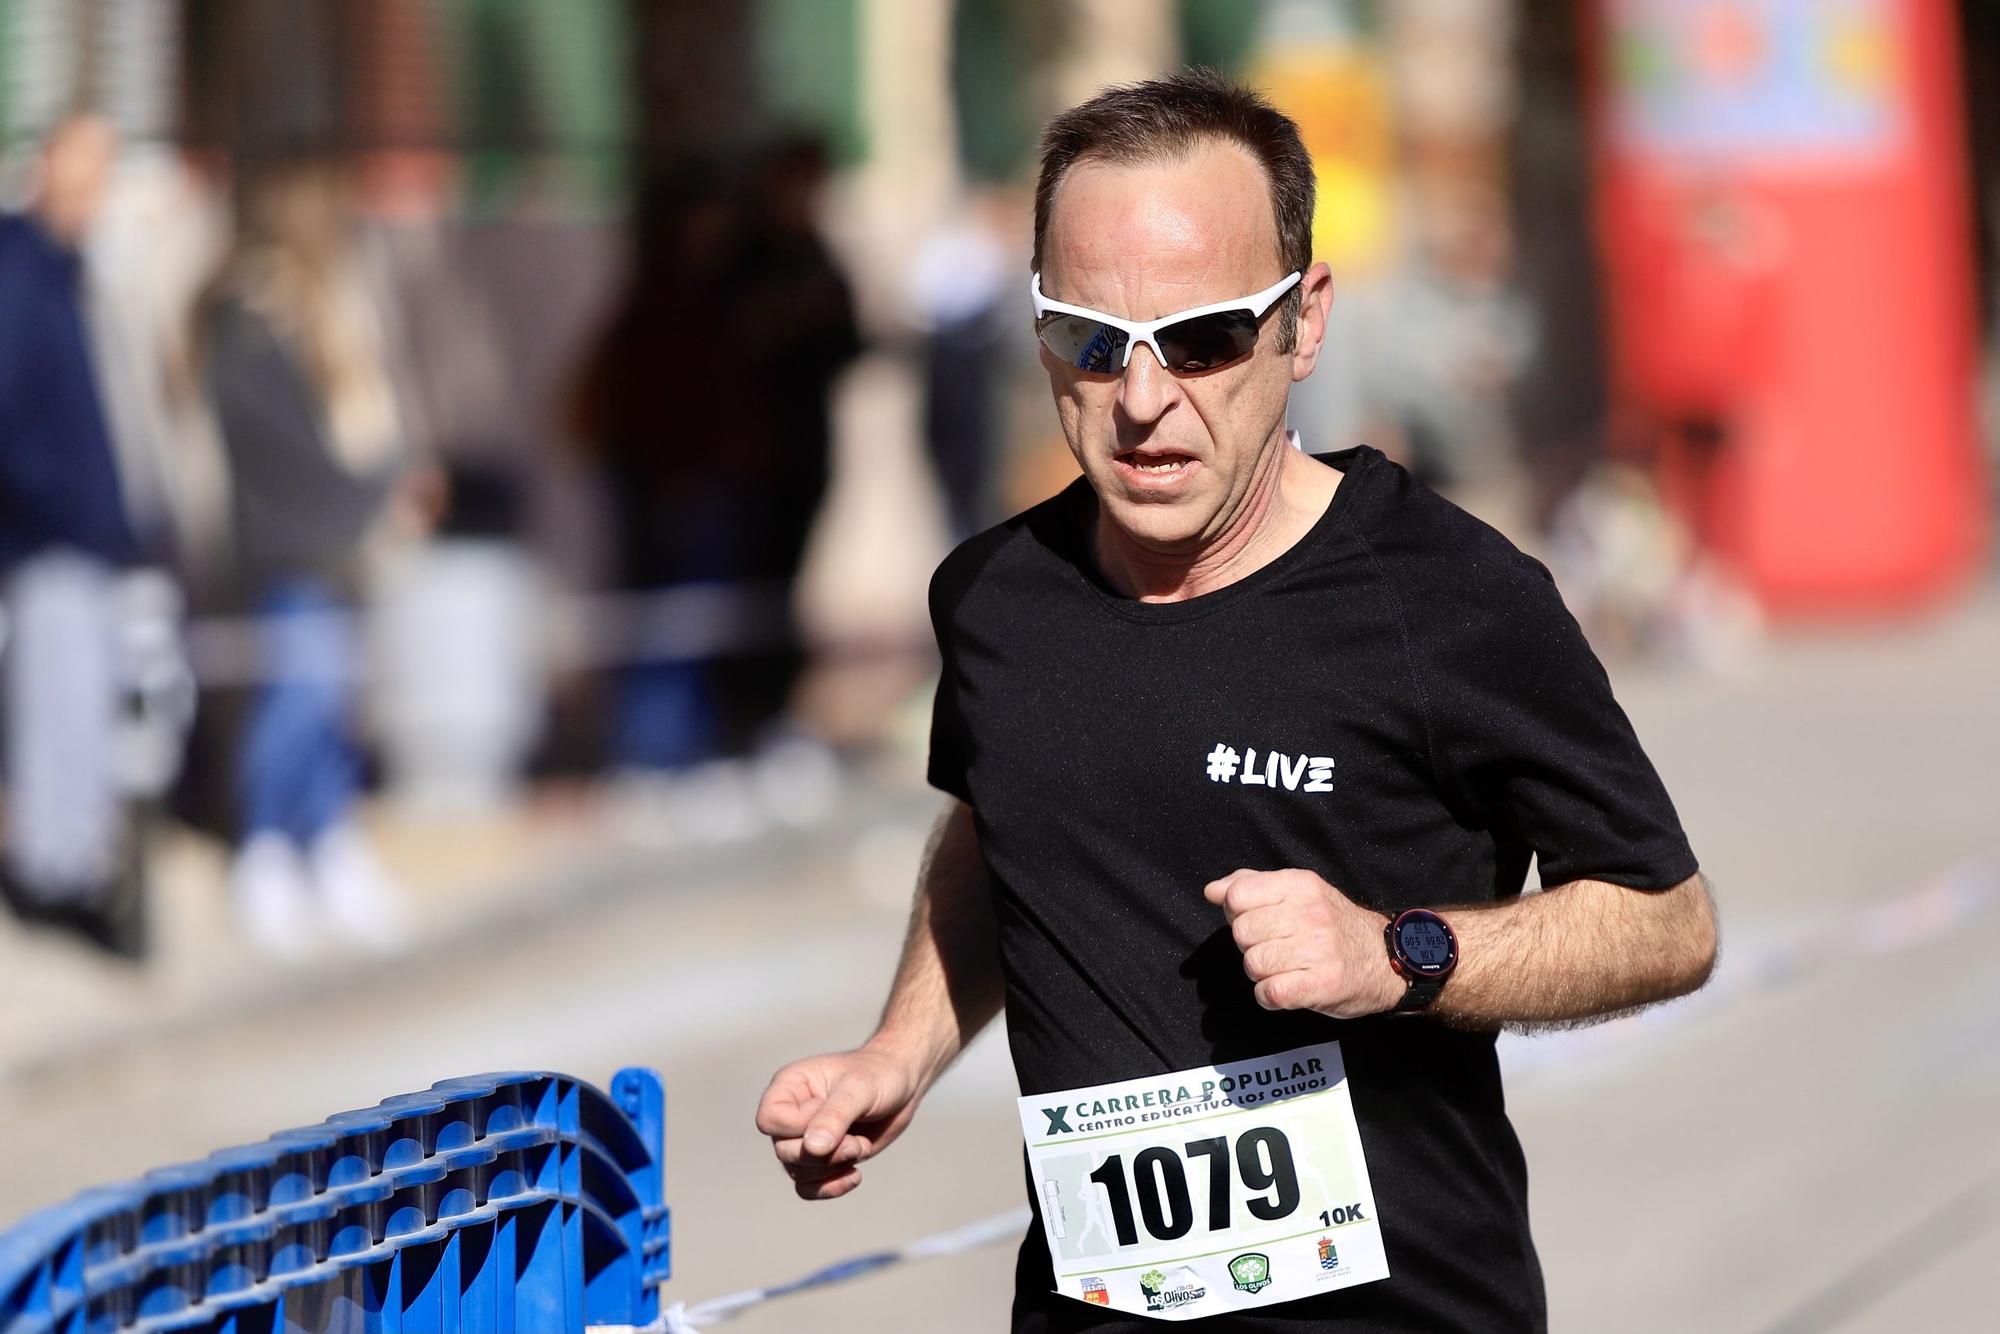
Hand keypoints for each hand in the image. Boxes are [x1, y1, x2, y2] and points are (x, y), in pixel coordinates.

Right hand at [755, 1045, 925, 1199]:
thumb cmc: (878, 1074)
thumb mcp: (859, 1089)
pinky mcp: (821, 1159)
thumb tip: (812, 1148)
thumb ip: (834, 1116)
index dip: (799, 1128)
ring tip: (861, 1146)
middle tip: (856, 1142)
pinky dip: (830, 1187)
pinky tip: (855, 1175)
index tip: (835, 1116)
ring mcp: (804, 1138)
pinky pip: (808, 1187)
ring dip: (832, 1168)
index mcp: (789, 1086)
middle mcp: (790, 1114)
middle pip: (783, 1151)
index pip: (770, 1120)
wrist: (901, 1086)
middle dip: (823, 1154)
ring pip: (796, 1172)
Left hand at [1202, 868, 1402, 1019]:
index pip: (1238, 896)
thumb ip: (1252, 886)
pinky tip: (1286, 990)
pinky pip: (1269, 993)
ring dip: (1262, 973)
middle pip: (1242, 933)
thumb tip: (1212, 891)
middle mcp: (1310, 913)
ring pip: (1253, 964)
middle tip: (1277, 948)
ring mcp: (1318, 949)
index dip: (1237, 913)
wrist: (1387, 959)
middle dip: (1252, 945)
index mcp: (1301, 885)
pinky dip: (1270, 997)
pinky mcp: (1321, 984)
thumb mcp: (1299, 893)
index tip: (1258, 922)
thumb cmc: (1334, 925)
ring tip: (1285, 969)